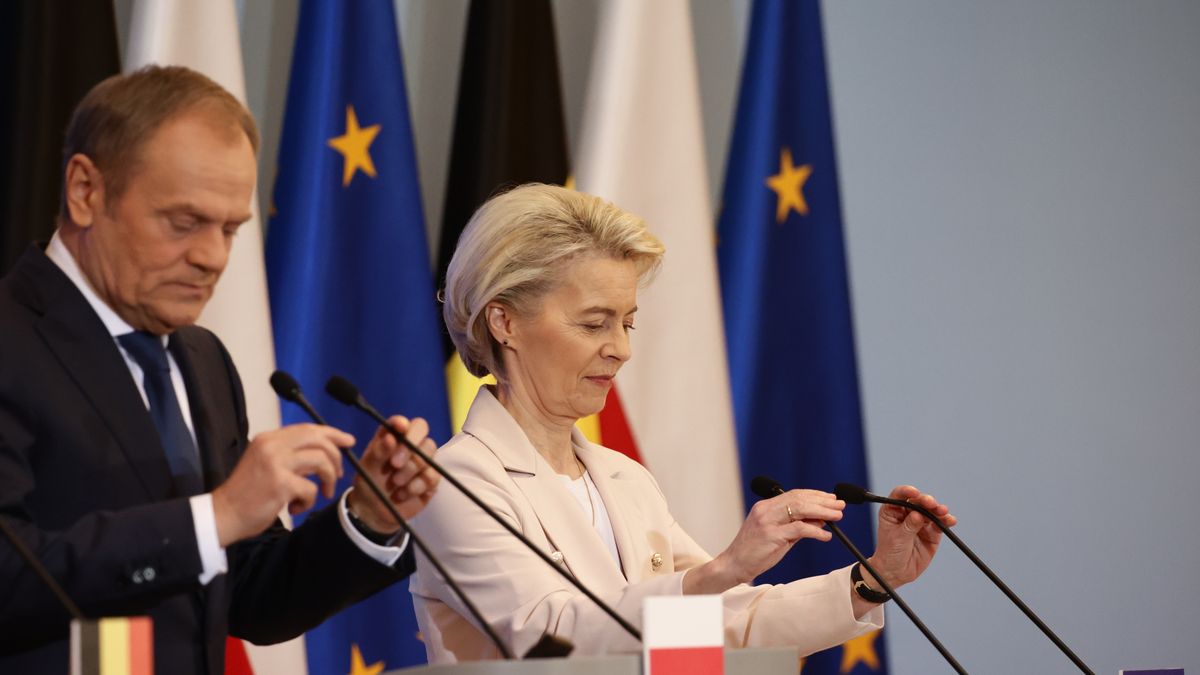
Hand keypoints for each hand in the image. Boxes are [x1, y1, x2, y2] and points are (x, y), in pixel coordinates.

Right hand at [212, 424, 353, 545]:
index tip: (348, 441)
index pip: (308, 429)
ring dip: (328, 478)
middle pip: (318, 439)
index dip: (332, 433)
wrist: (223, 514)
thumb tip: (324, 451)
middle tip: (338, 473)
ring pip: (321, 460)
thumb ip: (289, 454)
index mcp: (269, 439)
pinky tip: (296, 508)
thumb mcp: (265, 463)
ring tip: (322, 492)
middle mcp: (272, 445)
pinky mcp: (280, 483)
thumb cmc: (247, 493)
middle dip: (336, 455)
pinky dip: (310, 501)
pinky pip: (311, 488)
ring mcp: (275, 463)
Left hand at [346, 415, 439, 533]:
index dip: (402, 423)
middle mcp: (409, 445)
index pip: (402, 422)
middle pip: (422, 430)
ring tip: (394, 484)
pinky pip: (433, 476)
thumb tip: (391, 437)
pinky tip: (403, 494)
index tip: (400, 428)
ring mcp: (423, 460)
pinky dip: (416, 486)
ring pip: (429, 454)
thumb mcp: (367, 469)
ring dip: (410, 470)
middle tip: (395, 464)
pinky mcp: (431, 478)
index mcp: (391, 437)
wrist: (374, 513)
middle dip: (409, 447)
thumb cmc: (368, 485)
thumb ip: (378, 452)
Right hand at [685, 489, 843, 593]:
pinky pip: (799, 529)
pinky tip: (826, 536)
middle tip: (840, 505)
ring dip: (822, 512)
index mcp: (765, 506)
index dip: (815, 495)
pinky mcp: (770, 535)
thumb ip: (797, 526)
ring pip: (800, 509)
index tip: (832, 498)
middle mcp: (765, 509)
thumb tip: (821, 520)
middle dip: (823, 502)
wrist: (734, 565)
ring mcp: (767, 521)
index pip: (794, 494)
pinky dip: (815, 531)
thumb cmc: (756, 552)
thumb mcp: (778, 535)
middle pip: (799, 499)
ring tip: (837, 516)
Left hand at [863, 485, 955, 589]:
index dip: (907, 491)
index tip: (914, 493)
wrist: (897, 572)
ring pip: (931, 511)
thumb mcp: (897, 538)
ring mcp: (920, 522)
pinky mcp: (931, 533)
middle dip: (926, 501)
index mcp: (893, 511)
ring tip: (942, 511)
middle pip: (918, 502)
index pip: (899, 496)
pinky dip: (946, 521)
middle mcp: (907, 514)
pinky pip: (940, 524)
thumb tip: (918, 514)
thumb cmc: (890, 553)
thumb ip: (909, 526)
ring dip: (938, 510)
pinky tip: (950, 520)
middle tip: (931, 504)